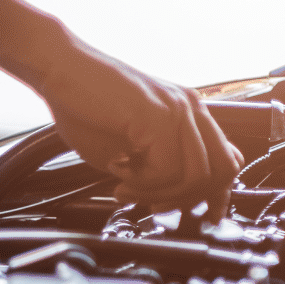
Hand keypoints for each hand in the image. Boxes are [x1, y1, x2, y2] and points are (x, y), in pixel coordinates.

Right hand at [33, 41, 241, 219]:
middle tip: (152, 205)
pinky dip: (142, 182)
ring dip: (159, 194)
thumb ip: (155, 166)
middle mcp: (190, 108)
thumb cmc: (84, 104)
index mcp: (188, 112)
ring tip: (128, 188)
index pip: (227, 160)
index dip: (218, 195)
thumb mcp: (127, 145)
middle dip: (186, 200)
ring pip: (196, 176)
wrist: (58, 68)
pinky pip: (167, 169)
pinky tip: (117, 169)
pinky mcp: (158, 114)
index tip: (203, 216)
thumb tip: (172, 198)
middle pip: (222, 172)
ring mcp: (178, 109)